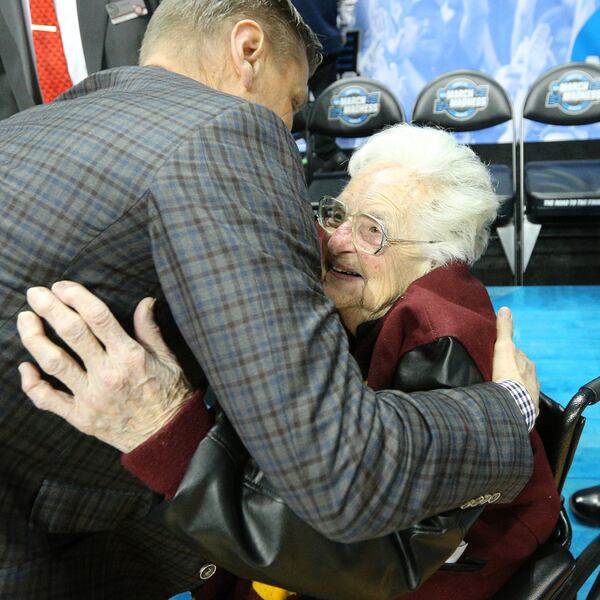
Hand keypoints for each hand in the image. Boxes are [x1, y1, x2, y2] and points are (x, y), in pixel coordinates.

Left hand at [17, 281, 191, 452]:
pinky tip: (24, 367)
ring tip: (25, 319)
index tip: (62, 286)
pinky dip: (31, 383)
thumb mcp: (168, 359)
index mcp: (130, 356)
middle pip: (71, 333)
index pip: (97, 317)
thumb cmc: (170, 395)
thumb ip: (150, 330)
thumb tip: (145, 301)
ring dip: (34, 337)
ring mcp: (91, 397)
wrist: (167, 437)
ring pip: (53, 362)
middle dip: (49, 308)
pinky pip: (48, 399)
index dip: (76, 296)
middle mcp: (108, 374)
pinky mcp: (80, 417)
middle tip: (35, 293)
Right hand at [492, 307, 539, 413]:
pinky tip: (507, 401)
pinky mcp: (529, 407)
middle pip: (519, 370)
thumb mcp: (503, 348)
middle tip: (496, 373)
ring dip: (512, 385)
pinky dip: (515, 399)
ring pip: (521, 385)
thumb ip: (504, 330)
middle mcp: (532, 376)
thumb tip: (505, 309)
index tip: (496, 357)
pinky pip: (521, 400)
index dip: (505, 354)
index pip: (516, 355)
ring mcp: (531, 392)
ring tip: (500, 388)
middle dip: (510, 370)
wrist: (513, 402)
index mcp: (527, 362)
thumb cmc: (507, 374)